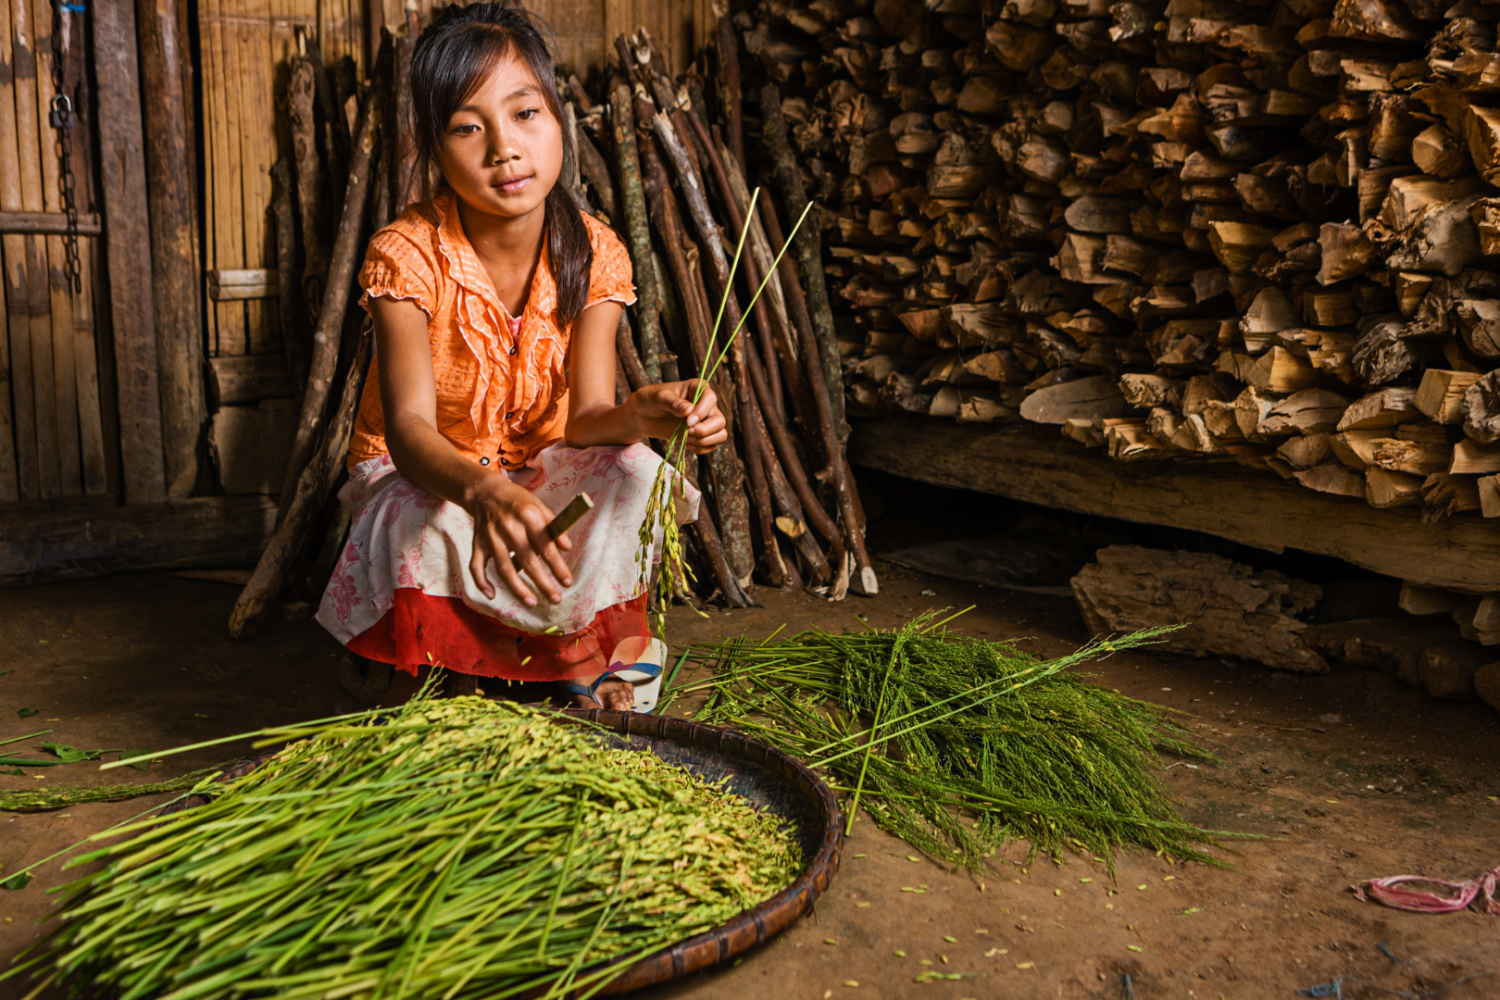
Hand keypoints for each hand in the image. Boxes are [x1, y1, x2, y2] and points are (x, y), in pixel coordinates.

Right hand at [465, 476, 573, 605]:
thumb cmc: (518, 502)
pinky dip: (482, 583)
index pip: (546, 547)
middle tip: (556, 599)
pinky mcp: (477, 544)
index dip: (558, 567)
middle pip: (527, 561)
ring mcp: (491, 537)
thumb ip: (554, 527)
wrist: (485, 491)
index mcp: (528, 516)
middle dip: (543, 583)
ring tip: (532, 602)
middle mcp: (509, 528)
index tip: (567, 582)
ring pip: (504, 569)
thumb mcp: (540, 507)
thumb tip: (567, 548)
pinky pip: (476, 567)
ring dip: (517, 589)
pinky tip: (492, 595)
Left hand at [632, 380, 727, 454]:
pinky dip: (701, 449)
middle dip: (705, 430)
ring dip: (705, 441)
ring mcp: (704, 420)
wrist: (641, 415)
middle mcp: (705, 404)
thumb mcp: (659, 397)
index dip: (702, 412)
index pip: (711, 399)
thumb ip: (673, 403)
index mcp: (698, 388)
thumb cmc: (650, 400)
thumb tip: (688, 410)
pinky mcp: (700, 434)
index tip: (687, 421)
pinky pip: (711, 445)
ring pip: (720, 434)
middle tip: (688, 432)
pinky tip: (687, 445)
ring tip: (687, 440)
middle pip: (719, 420)